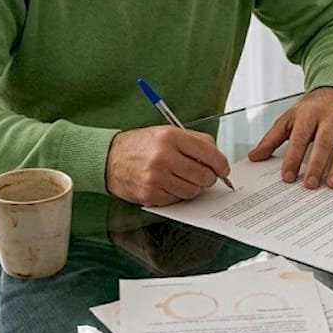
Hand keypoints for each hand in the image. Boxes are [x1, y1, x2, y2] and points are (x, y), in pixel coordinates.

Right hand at [105, 126, 230, 205]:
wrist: (109, 158)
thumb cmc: (140, 145)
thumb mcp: (166, 132)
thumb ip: (194, 141)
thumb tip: (217, 158)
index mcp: (171, 137)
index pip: (209, 153)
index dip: (221, 164)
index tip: (223, 169)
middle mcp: (164, 156)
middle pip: (204, 176)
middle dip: (209, 178)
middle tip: (204, 176)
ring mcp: (156, 177)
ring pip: (193, 191)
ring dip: (193, 187)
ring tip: (183, 178)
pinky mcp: (150, 194)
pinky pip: (177, 199)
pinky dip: (178, 194)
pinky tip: (169, 184)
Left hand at [247, 87, 332, 188]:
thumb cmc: (311, 108)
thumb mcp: (290, 118)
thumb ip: (272, 138)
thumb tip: (254, 157)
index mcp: (308, 114)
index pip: (300, 138)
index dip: (293, 158)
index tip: (287, 177)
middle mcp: (329, 118)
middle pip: (323, 143)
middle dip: (317, 165)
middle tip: (310, 185)